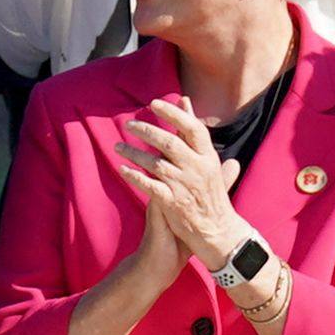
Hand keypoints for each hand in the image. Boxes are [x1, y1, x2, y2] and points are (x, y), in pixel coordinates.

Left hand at [112, 94, 245, 267]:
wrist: (217, 231)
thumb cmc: (210, 194)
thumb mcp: (209, 162)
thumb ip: (196, 135)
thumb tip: (187, 103)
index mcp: (209, 158)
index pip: (193, 128)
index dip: (174, 113)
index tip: (154, 103)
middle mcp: (198, 169)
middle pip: (170, 143)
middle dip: (147, 131)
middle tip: (129, 124)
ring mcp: (185, 185)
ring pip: (155, 163)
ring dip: (134, 153)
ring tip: (117, 147)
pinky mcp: (173, 202)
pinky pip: (149, 185)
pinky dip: (134, 177)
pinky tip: (122, 170)